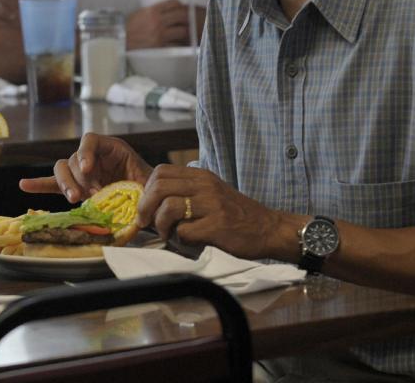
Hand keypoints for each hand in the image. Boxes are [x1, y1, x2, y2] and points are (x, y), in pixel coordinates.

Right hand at [18, 133, 152, 202]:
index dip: (86, 152)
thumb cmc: (148, 186)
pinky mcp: (73, 186)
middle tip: (90, 194)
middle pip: (74, 158)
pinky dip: (39, 184)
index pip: (90, 140)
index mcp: (110, 148)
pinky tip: (24, 185)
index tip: (89, 169)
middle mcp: (92, 156)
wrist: (146, 197)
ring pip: (62, 170)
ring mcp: (80, 171)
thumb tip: (137, 195)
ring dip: (65, 184)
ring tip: (74, 199)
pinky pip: (52, 183)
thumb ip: (139, 184)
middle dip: (79, 177)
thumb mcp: (146, 180)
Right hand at [126, 0, 203, 48]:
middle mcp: (158, 21)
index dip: (181, 6)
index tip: (182, 9)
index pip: (174, 3)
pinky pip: (176, 45)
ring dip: (185, 32)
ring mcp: (160, 34)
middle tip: (188, 22)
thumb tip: (169, 11)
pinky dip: (179, 44)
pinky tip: (178, 44)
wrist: (119, 40)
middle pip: (182, 16)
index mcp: (152, 10)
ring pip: (183, 31)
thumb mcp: (141, 13)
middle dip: (187, 18)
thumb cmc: (128, 27)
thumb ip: (155, 11)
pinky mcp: (159, 46)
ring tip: (184, 33)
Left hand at [136, 164, 284, 259]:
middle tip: (146, 222)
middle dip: (145, 207)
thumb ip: (188, 191)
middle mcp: (206, 186)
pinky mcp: (218, 226)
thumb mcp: (212, 193)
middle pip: (159, 187)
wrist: (269, 228)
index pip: (161, 171)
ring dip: (161, 225)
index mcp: (202, 176)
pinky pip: (185, 231)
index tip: (147, 206)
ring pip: (169, 208)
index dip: (147, 189)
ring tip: (168, 234)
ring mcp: (212, 205)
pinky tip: (188, 242)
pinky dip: (180, 240)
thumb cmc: (237, 215)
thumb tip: (154, 200)